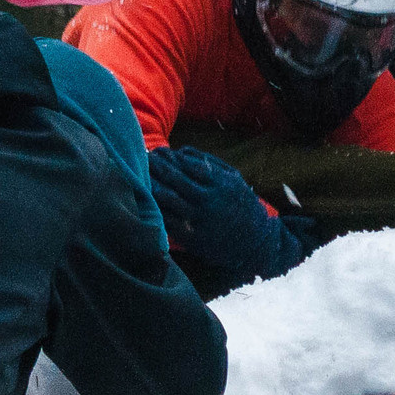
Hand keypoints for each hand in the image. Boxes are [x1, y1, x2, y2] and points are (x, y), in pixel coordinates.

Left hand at [147, 144, 306, 293]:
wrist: (255, 243)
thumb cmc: (241, 204)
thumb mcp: (233, 178)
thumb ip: (208, 161)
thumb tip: (180, 150)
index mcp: (219, 183)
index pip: (187, 163)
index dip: (169, 155)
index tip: (157, 150)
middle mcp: (208, 200)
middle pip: (173, 179)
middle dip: (155, 166)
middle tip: (142, 158)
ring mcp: (198, 220)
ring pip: (165, 198)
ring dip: (150, 184)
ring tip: (139, 174)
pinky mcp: (190, 237)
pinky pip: (165, 219)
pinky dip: (154, 207)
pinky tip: (145, 198)